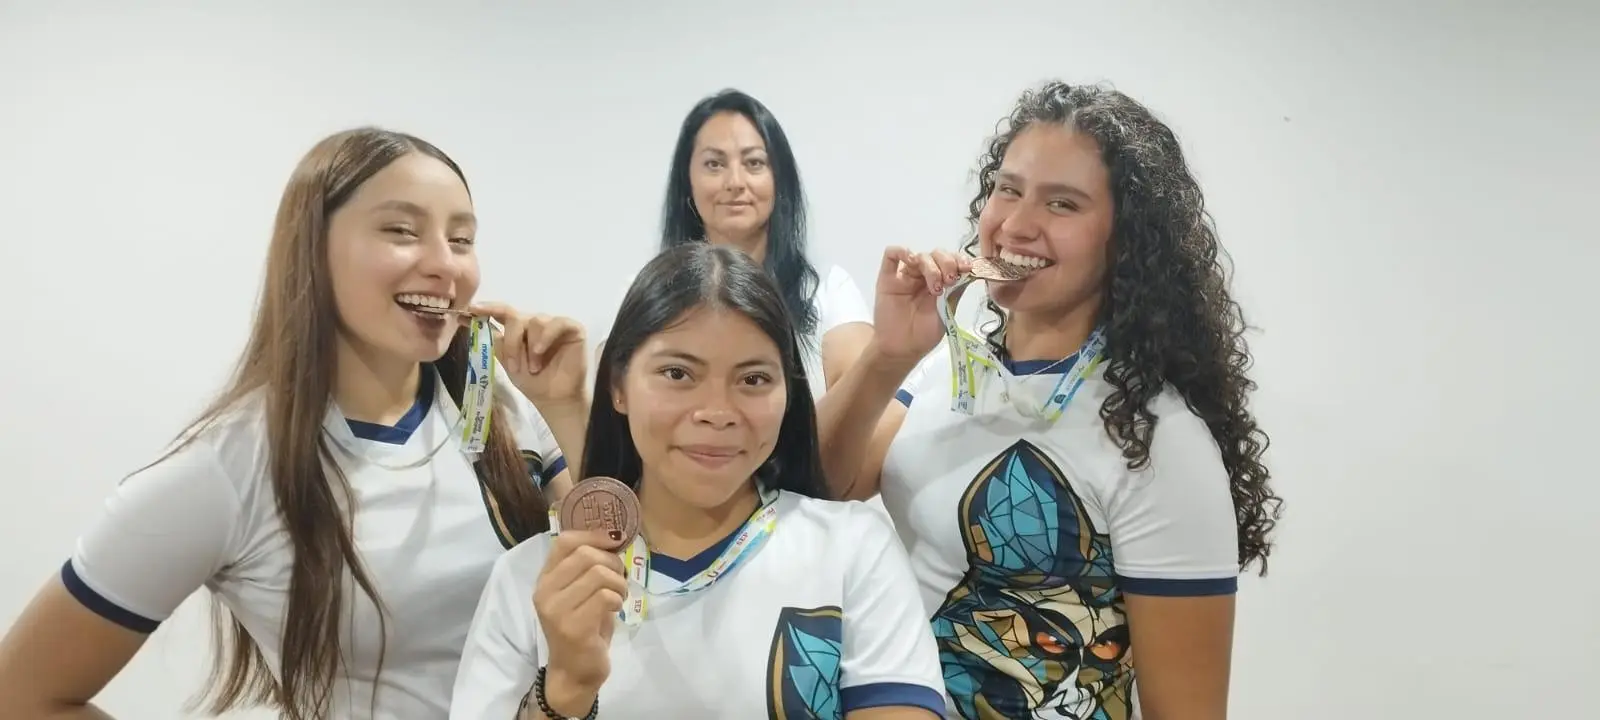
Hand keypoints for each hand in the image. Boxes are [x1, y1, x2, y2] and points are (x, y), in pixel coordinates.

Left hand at [467, 302, 588, 409]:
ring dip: (530, 347)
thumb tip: (473, 322)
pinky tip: (540, 351)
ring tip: (534, 368)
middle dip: (511, 342)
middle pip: (515, 317)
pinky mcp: (572, 328)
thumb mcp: (508, 362)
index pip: (502, 312)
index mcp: (519, 329)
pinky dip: (545, 337)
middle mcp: (535, 323)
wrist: (554, 398)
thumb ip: (495, 342)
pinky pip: (556, 323)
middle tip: (513, 365)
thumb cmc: (532, 382)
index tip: (471, 310)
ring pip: (535, 321)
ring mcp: (553, 324)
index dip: (487, 308)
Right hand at [533, 530, 627, 697]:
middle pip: (586, 554)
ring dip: (619, 583)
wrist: (575, 671)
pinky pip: (606, 596)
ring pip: (599, 574)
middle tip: (619, 579)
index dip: (594, 534)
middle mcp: (545, 591)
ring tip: (619, 597)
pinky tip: (615, 610)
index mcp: (545, 579)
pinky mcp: (573, 626)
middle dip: (613, 562)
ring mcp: (557, 610)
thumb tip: (614, 538)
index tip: (615, 541)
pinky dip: (618, 600)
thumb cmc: (583, 628)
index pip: (565, 541)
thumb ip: (589, 567)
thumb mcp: (580, 592)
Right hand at [870, 246, 969, 363]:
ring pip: (919, 255)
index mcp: (940, 281)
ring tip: (935, 285)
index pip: (951, 261)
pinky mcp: (887, 279)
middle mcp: (923, 276)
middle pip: (936, 255)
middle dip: (947, 263)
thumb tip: (970, 272)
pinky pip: (890, 255)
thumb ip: (956, 291)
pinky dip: (901, 251)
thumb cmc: (924, 334)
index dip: (960, 260)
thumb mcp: (947, 311)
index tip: (968, 269)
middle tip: (950, 280)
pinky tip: (911, 260)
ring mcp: (905, 276)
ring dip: (931, 265)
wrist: (902, 350)